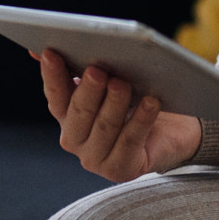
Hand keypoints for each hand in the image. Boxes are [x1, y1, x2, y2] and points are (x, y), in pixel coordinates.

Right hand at [34, 49, 203, 180]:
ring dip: (114, 104)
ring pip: (104, 127)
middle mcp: (75, 140)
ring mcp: (96, 159)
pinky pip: (130, 141)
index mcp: (67, 116)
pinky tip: (151, 102)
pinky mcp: (121, 170)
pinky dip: (141, 119)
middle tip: (98, 71)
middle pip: (79, 113)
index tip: (52, 53)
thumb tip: (45, 49)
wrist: (174, 131)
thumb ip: (83, 67)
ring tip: (123, 84)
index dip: (52, 75)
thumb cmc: (137, 100)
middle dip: (88, 91)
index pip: (55, 95)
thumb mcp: (111, 81)